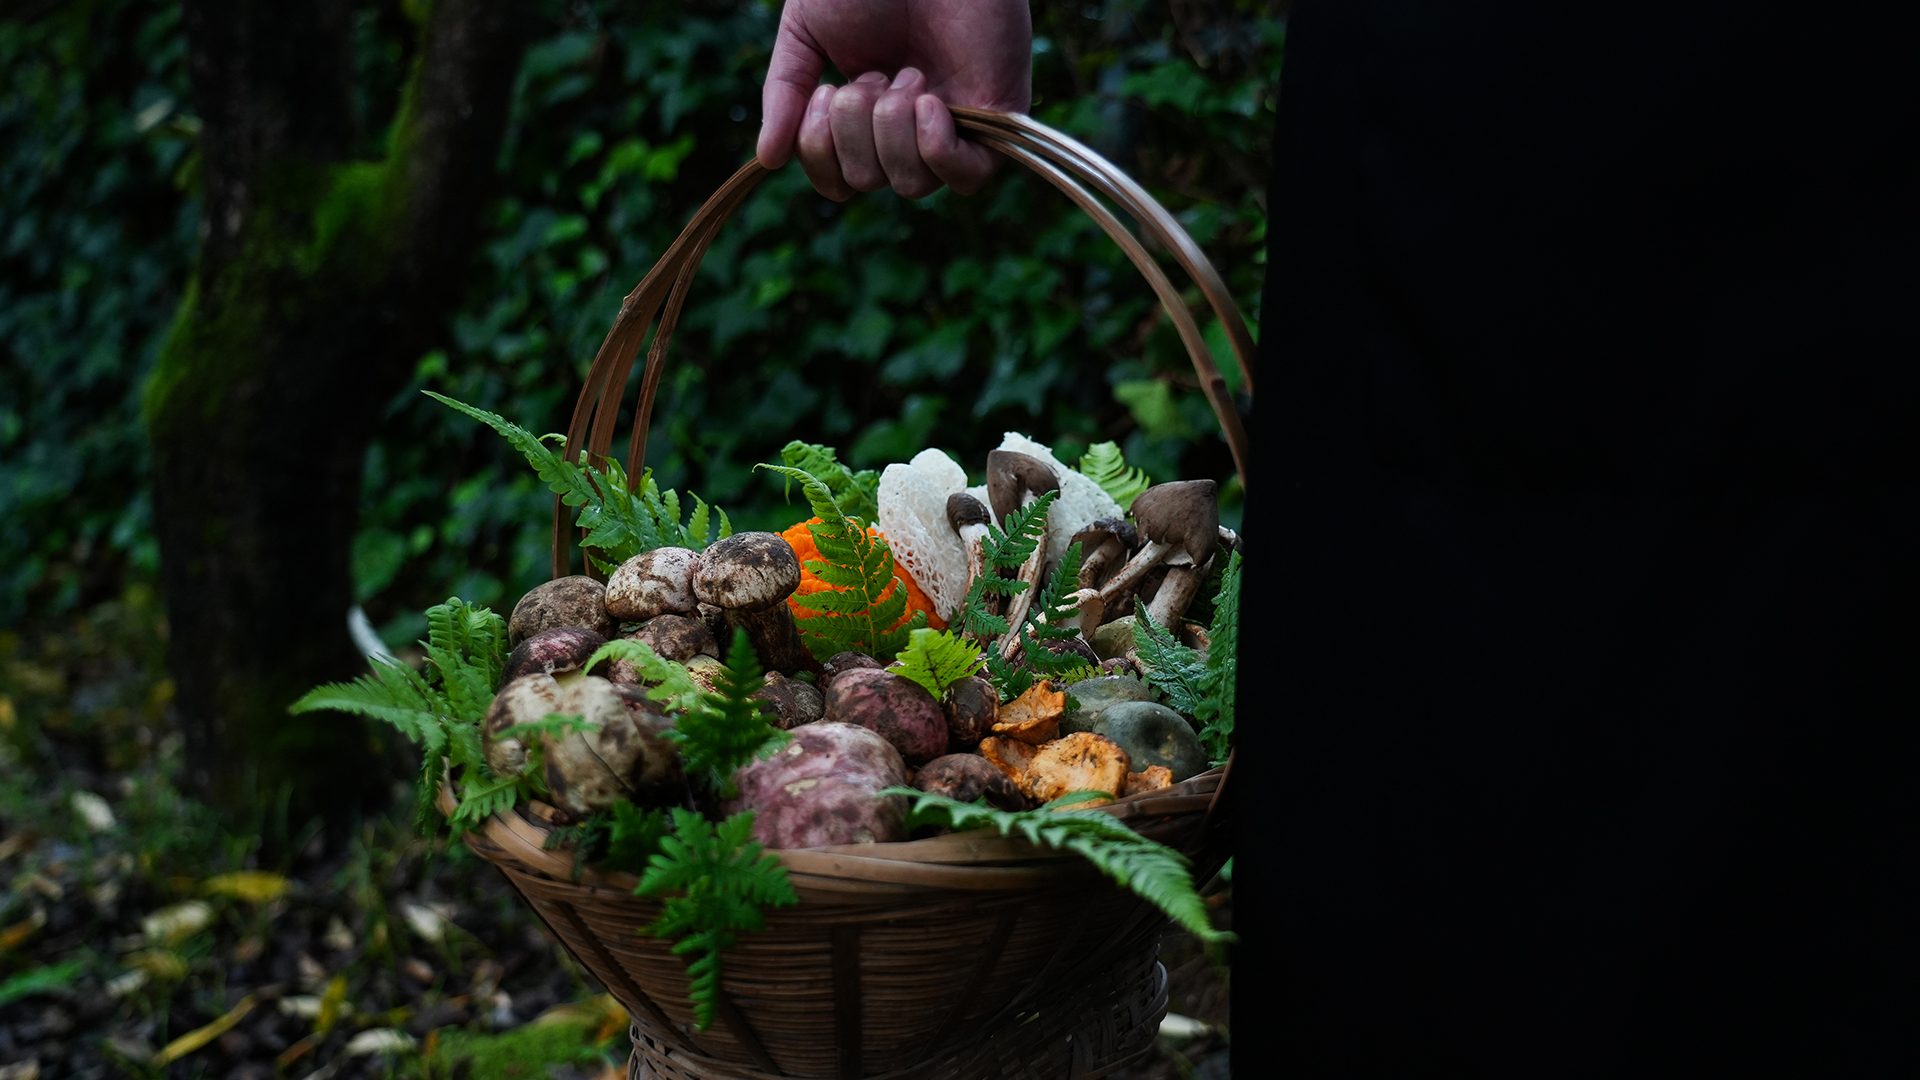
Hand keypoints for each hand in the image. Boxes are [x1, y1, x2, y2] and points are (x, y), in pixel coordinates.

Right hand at [757, 0, 1031, 199]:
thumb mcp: (806, 33)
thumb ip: (785, 93)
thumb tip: (767, 159)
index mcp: (865, 114)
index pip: (839, 179)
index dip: (821, 155)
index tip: (823, 96)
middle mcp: (908, 128)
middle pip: (868, 181)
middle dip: (856, 129)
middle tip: (872, 72)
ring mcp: (954, 126)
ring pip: (912, 185)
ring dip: (893, 129)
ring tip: (907, 73)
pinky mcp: (996, 119)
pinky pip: (966, 178)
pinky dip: (937, 149)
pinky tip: (929, 102)